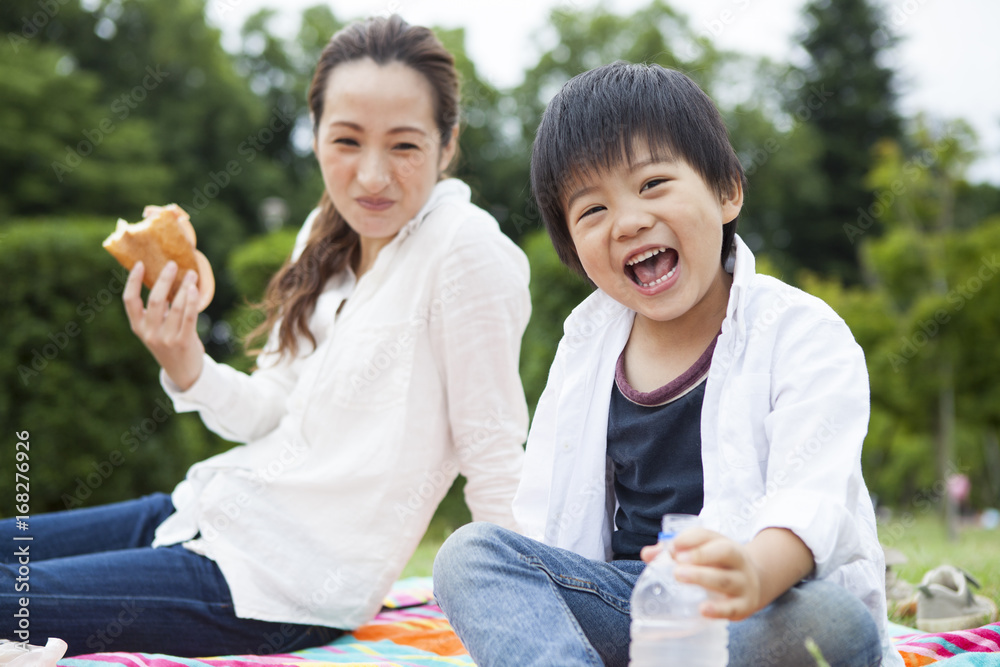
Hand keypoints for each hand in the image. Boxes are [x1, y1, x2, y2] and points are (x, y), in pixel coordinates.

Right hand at [123, 260, 204, 390]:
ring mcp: (165, 338)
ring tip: (192, 274)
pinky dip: (192, 301)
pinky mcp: (183, 342)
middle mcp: (148, 332)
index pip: (129, 300)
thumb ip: (158, 310)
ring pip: (175, 307)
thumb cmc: (170, 343)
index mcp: (137, 326)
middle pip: (154, 300)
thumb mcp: (156, 328)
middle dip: (164, 280)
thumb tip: (167, 278)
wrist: (183, 371)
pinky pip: (189, 317)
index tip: (140, 264)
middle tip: (172, 264)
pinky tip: (195, 289)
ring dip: (184, 287)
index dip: (133, 281)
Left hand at [640, 526, 813, 621]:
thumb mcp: (702, 553)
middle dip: (699, 555)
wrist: (754, 583)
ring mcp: (743, 583)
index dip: (689, 539)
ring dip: (703, 578)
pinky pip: (732, 608)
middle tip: (676, 563)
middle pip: (723, 553)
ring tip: (680, 577)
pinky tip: (703, 610)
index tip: (671, 546)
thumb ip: (674, 552)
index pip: (708, 536)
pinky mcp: (744, 605)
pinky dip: (718, 610)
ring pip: (726, 580)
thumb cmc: (718, 565)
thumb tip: (646, 554)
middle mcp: (738, 561)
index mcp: (724, 543)